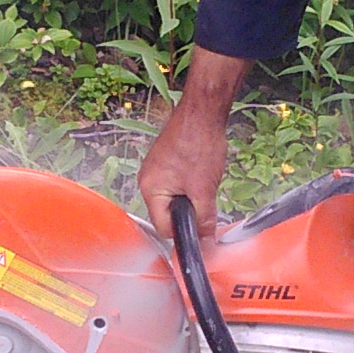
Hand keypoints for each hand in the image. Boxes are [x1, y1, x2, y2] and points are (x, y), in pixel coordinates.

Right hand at [138, 46, 249, 239]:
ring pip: (173, 199)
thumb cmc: (199, 145)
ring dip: (190, 199)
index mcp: (150, 190)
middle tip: (206, 202)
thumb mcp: (204, 189)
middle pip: (167, 214)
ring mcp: (155, 170)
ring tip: (205, 184)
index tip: (201, 231)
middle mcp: (147, 181)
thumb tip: (205, 241)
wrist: (202, 112)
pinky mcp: (165, 162)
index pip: (163, 228)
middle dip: (188, 214)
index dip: (184, 232)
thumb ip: (203, 219)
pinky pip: (175, 185)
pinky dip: (189, 186)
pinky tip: (202, 175)